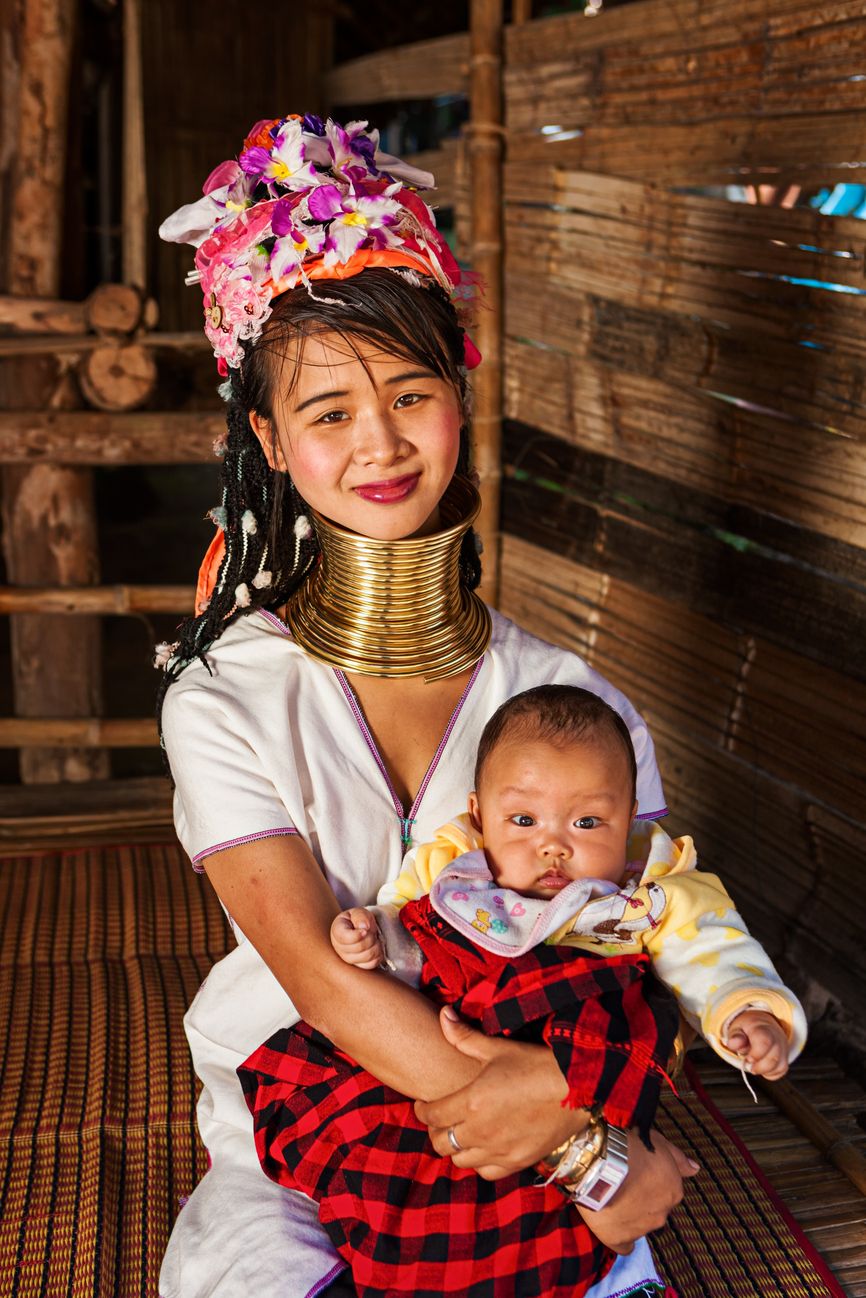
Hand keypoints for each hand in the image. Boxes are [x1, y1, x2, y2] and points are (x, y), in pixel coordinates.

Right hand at [330, 907, 382, 969]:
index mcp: (337, 931)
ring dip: (376, 945)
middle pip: (360, 947)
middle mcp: (339, 948)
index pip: (344, 938)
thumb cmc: (357, 920)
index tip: (365, 929)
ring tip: (372, 939)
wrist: (359, 929)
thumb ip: (360, 916)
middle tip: (370, 932)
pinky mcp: (357, 966)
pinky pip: (372, 964)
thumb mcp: (358, 912)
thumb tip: (364, 927)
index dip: (358, 934)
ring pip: (367, 956)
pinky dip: (378, 955)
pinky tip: (374, 947)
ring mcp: (347, 959)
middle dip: (370, 937)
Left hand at [415, 1007, 583, 1179]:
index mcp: (472, 1101)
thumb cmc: (536, 1064)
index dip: (421, 1110)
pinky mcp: (518, 1162)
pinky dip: (480, 1162)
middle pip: (441, 1142)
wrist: (577, 1088)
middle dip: (435, 1130)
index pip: (431, 1115)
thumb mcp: (498, 1048)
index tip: (423, 1104)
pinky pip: (486, 1172)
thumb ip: (464, 1037)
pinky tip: (484, 1147)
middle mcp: (481, 1131)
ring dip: (456, 1148)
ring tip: (461, 1133)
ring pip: (460, 1160)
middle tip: (440, 1119)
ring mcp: (500, 1150)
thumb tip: (443, 1015)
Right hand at [578, 1130, 699, 1254]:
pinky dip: (620, 1237)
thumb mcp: (658, 1142)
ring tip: (611, 1196)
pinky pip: (625, 1245)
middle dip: (642, 1199)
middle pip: (655, 1208)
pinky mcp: (620, 1239)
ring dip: (630, 1214)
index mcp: (674, 1191)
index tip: (637, 1172)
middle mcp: (662, 1213)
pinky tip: (612, 1225)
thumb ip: (679, 1159)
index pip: (667, 1189)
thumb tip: (695, 1169)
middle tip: (624, 1183)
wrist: (599, 1162)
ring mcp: (642, 1229)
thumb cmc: (629, 1147)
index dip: (650, 1180)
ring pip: (640, 1225)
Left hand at [726, 1009, 788, 1079]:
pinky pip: (782, 1070)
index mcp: (762, 1028)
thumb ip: (735, 1036)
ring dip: (765, 1071)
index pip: (764, 1041)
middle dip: (760, 1067)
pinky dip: (771, 1073)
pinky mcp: (785, 1057)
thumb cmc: (748, 1028)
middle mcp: (776, 1037)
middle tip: (749, 1065)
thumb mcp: (737, 1028)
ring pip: (780, 1065)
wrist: (764, 1023)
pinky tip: (762, 1068)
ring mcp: (783, 1047)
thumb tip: (731, 1044)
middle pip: (774, 1057)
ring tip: (754, 1066)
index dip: (756, 1054)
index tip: (748, 1058)